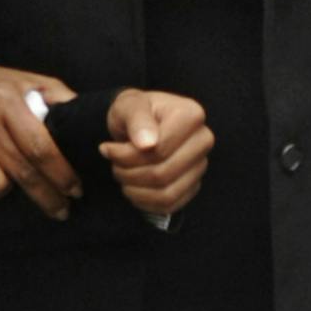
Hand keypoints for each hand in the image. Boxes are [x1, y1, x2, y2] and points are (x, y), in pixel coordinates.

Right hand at [0, 30, 82, 218]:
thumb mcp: (23, 80)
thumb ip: (55, 96)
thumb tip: (85, 117)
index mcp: (6, 100)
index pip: (40, 146)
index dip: (62, 173)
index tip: (76, 190)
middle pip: (23, 172)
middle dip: (48, 196)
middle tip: (63, 210)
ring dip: (7, 188)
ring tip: (7, 173)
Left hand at [100, 91, 212, 217]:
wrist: (140, 123)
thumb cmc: (135, 111)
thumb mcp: (129, 106)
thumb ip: (137, 120)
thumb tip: (148, 143)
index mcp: (191, 115)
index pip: (159, 150)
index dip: (127, 156)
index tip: (108, 149)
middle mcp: (203, 140)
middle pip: (163, 173)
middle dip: (129, 173)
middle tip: (114, 164)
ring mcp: (200, 164)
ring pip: (166, 193)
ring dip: (135, 190)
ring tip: (122, 174)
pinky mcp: (193, 185)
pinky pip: (170, 205)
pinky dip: (145, 202)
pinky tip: (133, 187)